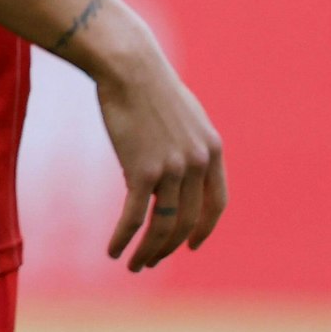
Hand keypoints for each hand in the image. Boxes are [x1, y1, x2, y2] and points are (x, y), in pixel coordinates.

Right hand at [94, 39, 226, 271]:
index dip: (206, 229)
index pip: (217, 204)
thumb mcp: (180, 115)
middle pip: (188, 221)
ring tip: (135, 265)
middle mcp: (197, 164)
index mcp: (212, 150)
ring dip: (149, 252)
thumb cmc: (147, 85)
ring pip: (163, 225)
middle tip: (152, 260)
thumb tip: (174, 168)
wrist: (128, 66)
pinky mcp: (142, 171)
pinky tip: (113, 251)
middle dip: (170, 246)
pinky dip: (124, 239)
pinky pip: (135, 217)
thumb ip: (185, 145)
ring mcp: (171, 169)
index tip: (192, 245)